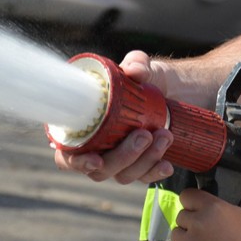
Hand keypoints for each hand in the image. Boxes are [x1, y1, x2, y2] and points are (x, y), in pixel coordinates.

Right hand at [52, 50, 174, 183]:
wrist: (172, 89)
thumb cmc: (142, 79)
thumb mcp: (140, 65)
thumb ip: (136, 63)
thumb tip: (135, 71)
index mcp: (83, 127)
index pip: (68, 155)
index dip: (77, 162)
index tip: (96, 161)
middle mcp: (97, 148)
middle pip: (100, 169)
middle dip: (123, 157)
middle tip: (144, 134)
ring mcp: (119, 159)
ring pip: (123, 175)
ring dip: (144, 160)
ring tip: (165, 136)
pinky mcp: (140, 165)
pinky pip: (143, 177)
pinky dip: (155, 172)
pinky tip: (167, 164)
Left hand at [168, 189, 240, 240]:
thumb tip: (239, 198)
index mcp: (213, 208)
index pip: (187, 195)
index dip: (193, 202)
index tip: (199, 209)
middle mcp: (196, 223)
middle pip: (181, 216)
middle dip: (192, 223)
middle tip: (207, 233)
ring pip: (176, 235)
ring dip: (186, 239)